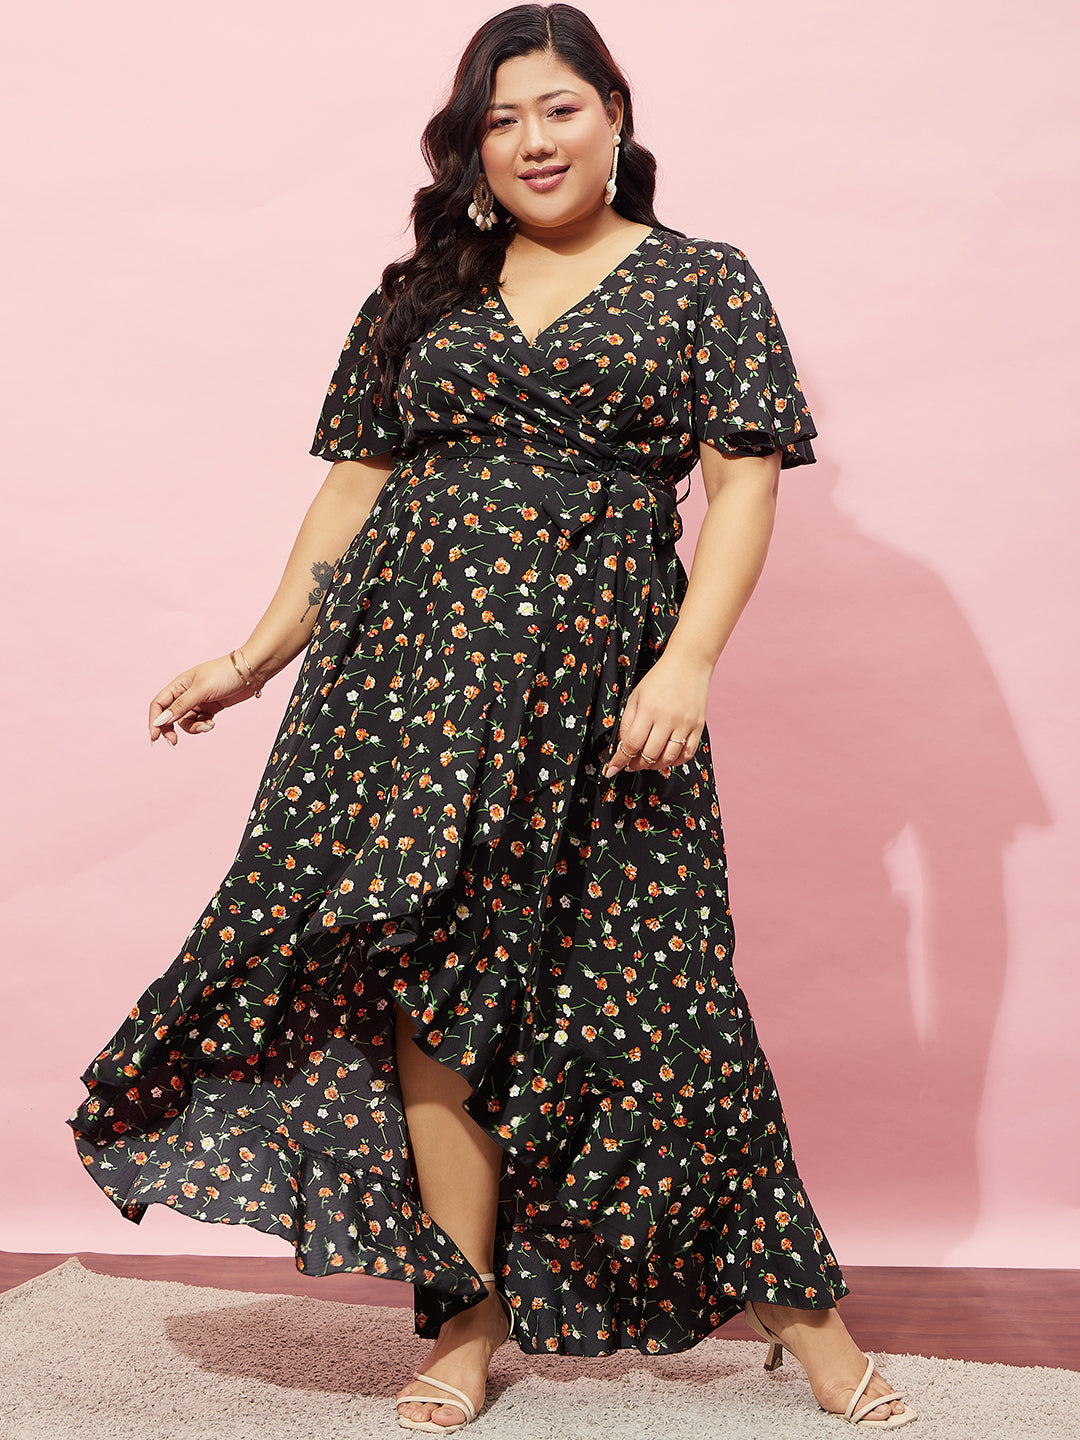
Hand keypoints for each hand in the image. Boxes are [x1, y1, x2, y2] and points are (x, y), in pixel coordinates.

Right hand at [149, 652, 266, 746]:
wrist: (250, 672)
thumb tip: (162, 720)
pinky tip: (212, 724)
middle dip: (170, 729)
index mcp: (179, 685)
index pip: (159, 704)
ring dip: (194, 728)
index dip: (154, 720)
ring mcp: (198, 701)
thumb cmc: (224, 674)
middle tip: (175, 742)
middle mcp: (186, 693)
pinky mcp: (211, 707)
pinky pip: (200, 721)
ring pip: (186, 721)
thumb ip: (181, 706)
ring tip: (207, 726)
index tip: (154, 737)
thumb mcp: (201, 690)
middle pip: (170, 716)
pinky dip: (203, 725)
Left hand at [601, 651, 710, 777]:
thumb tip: (623, 746)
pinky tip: (665, 757)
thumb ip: (627, 721)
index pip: (631, 744)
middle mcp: (668, 719)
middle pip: (649, 755)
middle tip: (630, 764)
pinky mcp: (698, 727)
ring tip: (646, 762)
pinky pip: (687, 754)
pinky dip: (674, 761)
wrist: (689, 664)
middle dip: (635, 765)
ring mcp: (685, 724)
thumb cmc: (659, 679)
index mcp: (648, 709)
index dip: (619, 760)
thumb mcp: (635, 695)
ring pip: (668, 759)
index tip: (611, 769)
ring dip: (654, 766)